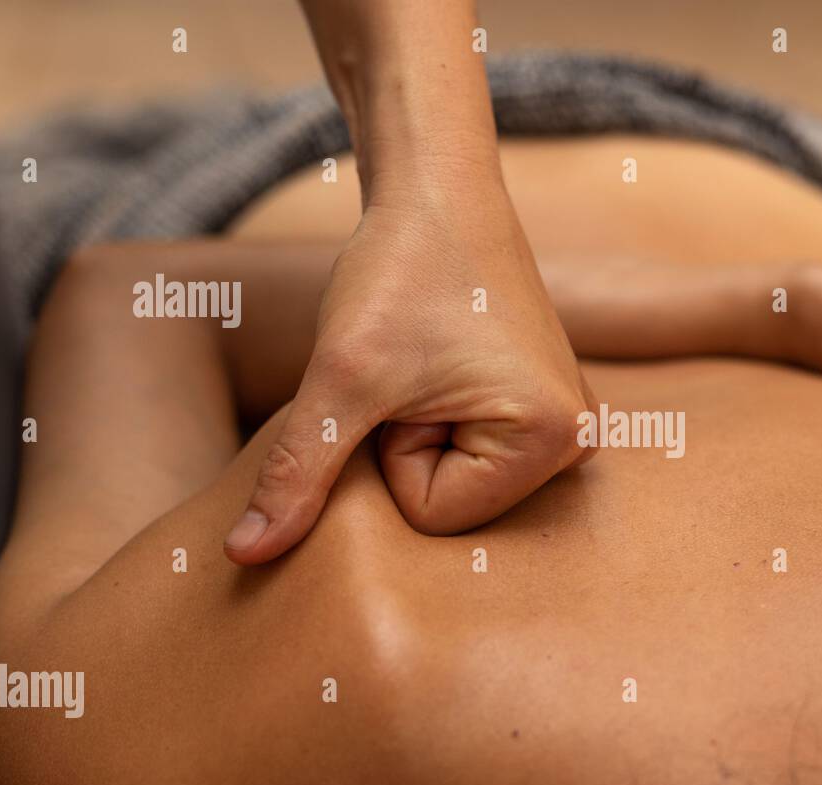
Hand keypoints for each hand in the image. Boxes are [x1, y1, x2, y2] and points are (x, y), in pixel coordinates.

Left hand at [224, 187, 596, 563]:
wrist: (438, 191)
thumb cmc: (399, 271)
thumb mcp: (340, 379)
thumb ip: (297, 473)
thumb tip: (242, 557)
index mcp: (553, 439)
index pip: (435, 516)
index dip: (392, 453)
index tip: (405, 382)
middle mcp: (579, 441)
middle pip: (455, 508)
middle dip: (412, 449)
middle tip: (416, 374)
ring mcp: (569, 424)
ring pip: (460, 483)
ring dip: (426, 434)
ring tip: (432, 367)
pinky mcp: (549, 407)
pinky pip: (475, 453)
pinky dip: (444, 420)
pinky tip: (447, 364)